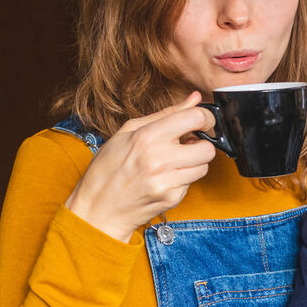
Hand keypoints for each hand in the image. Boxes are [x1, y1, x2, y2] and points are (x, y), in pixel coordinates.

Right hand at [64, 92, 217, 241]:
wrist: (98, 209)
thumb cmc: (108, 168)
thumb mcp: (128, 131)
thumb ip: (166, 114)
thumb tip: (195, 98)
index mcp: (147, 136)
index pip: (195, 118)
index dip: (206, 118)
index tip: (202, 122)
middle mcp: (159, 159)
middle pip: (208, 148)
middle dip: (202, 144)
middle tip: (187, 145)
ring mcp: (166, 181)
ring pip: (204, 166)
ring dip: (194, 163)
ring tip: (174, 162)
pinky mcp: (171, 198)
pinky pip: (192, 183)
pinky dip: (183, 179)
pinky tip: (165, 178)